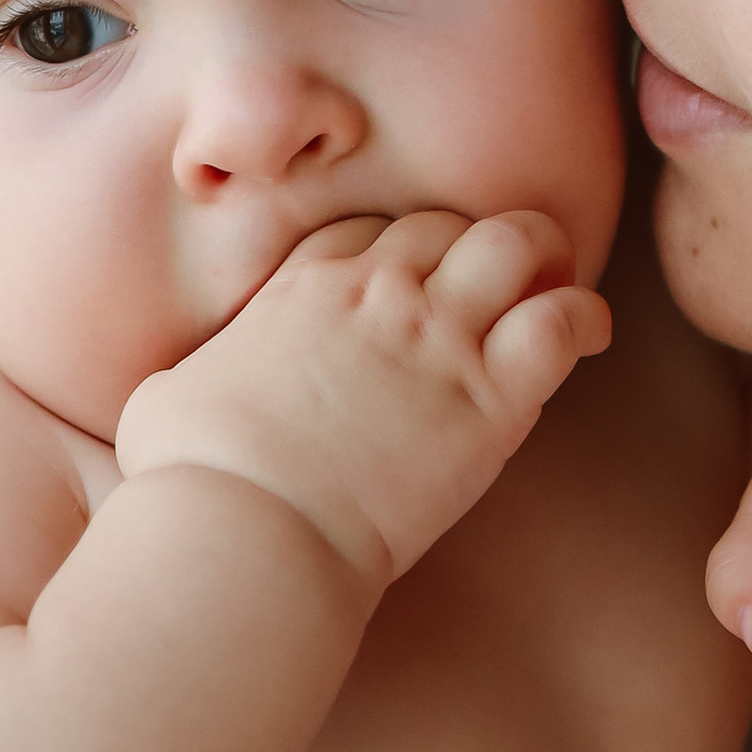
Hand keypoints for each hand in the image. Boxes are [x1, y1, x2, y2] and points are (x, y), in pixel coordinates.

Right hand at [118, 210, 610, 588]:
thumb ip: (187, 375)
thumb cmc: (193, 477)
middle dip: (468, 245)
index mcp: (304, 284)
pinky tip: (587, 336)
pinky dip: (583, 317)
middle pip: (446, 223)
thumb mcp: (164, 398)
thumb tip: (166, 393)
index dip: (395, 250)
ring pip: (518, 242)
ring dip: (540, 255)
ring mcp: (438, 335)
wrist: (247, 528)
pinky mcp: (488, 395)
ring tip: (549, 285)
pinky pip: (561, 320)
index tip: (407, 281)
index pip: (370, 229)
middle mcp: (378, 290)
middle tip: (486, 287)